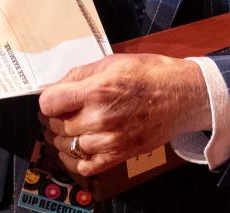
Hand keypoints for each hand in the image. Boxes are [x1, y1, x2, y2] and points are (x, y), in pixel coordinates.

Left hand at [38, 53, 210, 176]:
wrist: (182, 95)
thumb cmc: (149, 74)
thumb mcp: (111, 62)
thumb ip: (79, 75)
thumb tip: (54, 86)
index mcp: (96, 90)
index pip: (49, 103)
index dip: (48, 100)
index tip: (53, 98)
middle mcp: (100, 118)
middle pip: (57, 124)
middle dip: (54, 117)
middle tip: (60, 111)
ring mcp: (109, 140)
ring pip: (67, 146)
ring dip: (62, 137)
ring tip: (67, 127)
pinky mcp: (119, 155)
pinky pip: (84, 167)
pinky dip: (74, 160)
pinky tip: (75, 149)